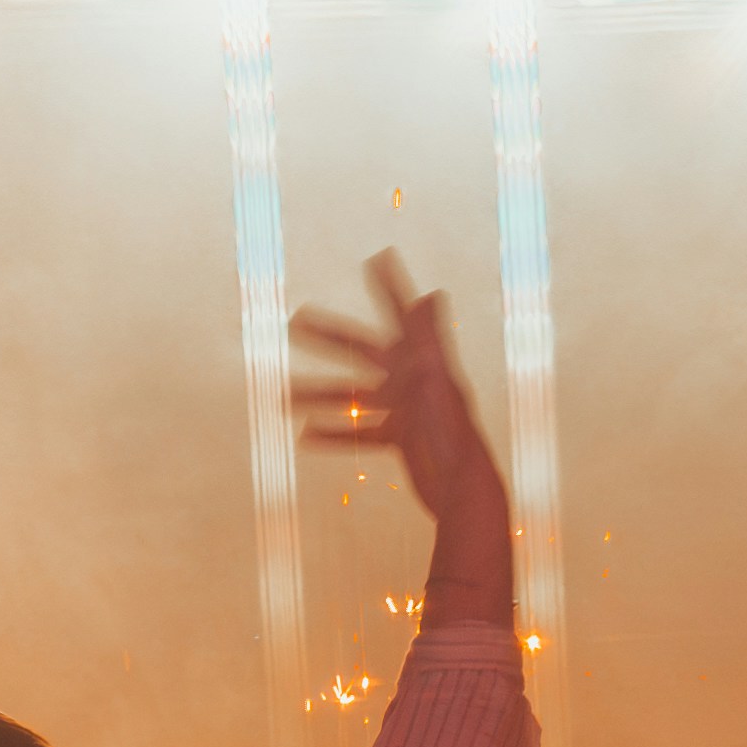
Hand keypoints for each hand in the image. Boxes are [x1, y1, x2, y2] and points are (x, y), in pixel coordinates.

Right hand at [293, 251, 506, 586]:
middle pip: (361, 351)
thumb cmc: (454, 433)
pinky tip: (306, 435)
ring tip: (283, 394)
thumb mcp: (438, 380)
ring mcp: (404, 409)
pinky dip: (335, 434)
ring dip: (319, 393)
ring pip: (352, 396)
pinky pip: (360, 433)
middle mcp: (412, 380)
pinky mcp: (399, 439)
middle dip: (329, 336)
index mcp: (422, 360)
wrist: (463, 489)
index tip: (377, 257)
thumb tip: (432, 293)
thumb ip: (430, 338)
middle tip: (296, 319)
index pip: (401, 313)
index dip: (389, 285)